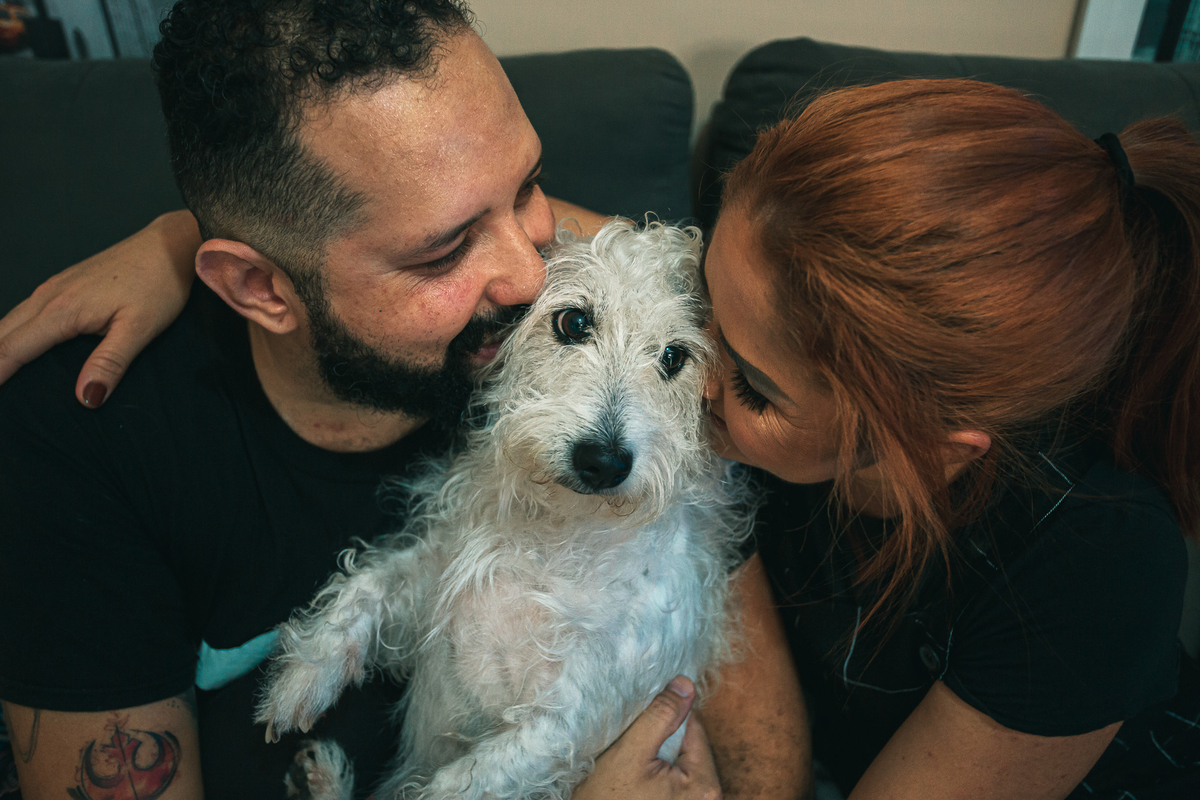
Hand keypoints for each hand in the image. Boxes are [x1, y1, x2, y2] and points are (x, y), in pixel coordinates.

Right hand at [0, 210, 199, 406]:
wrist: (169, 245)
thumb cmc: (158, 285)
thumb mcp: (140, 328)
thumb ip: (110, 362)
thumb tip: (85, 398)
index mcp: (63, 311)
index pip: (13, 348)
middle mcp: (48, 296)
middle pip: (2, 334)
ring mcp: (53, 287)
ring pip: (9, 321)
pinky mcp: (62, 283)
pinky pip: (24, 311)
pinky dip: (9, 331)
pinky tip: (11, 343)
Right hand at [574, 677, 721, 799]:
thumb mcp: (630, 752)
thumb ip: (660, 716)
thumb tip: (685, 683)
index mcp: (705, 784)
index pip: (694, 726)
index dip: (665, 720)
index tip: (640, 728)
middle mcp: (710, 799)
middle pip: (691, 746)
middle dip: (664, 742)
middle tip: (634, 754)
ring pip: (682, 763)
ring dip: (660, 760)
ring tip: (635, 772)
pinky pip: (677, 781)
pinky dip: (659, 776)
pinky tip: (638, 784)